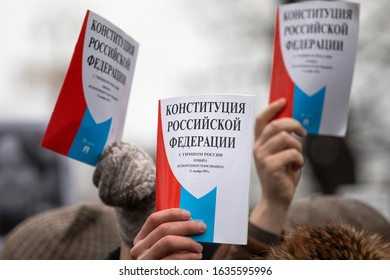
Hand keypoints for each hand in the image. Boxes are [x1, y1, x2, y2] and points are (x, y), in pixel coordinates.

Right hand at [130, 208, 205, 259]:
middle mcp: (139, 249)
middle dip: (186, 226)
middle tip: (202, 227)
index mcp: (141, 239)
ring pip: (168, 242)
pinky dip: (188, 256)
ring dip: (188, 242)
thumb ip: (171, 236)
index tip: (188, 214)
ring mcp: (145, 260)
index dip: (172, 214)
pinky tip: (197, 256)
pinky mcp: (154, 271)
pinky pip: (173, 259)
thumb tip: (192, 222)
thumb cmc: (166, 265)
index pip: (154, 219)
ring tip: (199, 246)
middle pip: (163, 229)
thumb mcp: (163, 249)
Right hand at [250, 99, 306, 233]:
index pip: (260, 120)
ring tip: (297, 157)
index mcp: (259, 143)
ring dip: (298, 146)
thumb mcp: (281, 154)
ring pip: (286, 138)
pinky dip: (300, 159)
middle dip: (294, 124)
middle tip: (303, 133)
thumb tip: (293, 123)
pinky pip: (292, 153)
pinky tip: (295, 167)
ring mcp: (262, 157)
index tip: (283, 102)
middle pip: (276, 125)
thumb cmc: (282, 175)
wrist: (276, 199)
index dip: (271, 108)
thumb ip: (282, 140)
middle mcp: (257, 148)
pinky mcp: (270, 166)